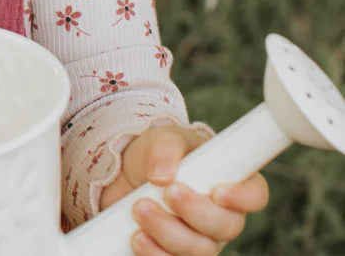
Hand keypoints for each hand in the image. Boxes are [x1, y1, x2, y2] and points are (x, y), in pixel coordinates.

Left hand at [100, 125, 268, 254]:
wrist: (128, 176)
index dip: (242, 197)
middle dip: (194, 211)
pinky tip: (138, 236)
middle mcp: (223, 216)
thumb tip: (162, 176)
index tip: (217, 192)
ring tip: (139, 208)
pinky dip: (154, 253)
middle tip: (168, 192)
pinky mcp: (178, 255)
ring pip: (198, 250)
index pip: (254, 193)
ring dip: (166, 231)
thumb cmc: (159, 154)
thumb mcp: (162, 139)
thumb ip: (166, 149)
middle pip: (225, 226)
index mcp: (230, 181)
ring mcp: (202, 240)